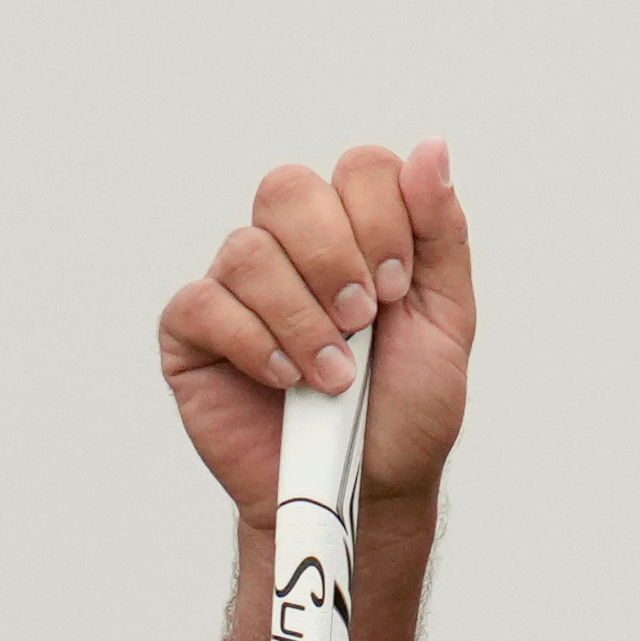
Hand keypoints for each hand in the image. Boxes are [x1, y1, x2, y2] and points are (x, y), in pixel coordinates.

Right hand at [159, 143, 474, 514]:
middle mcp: (291, 248)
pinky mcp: (193, 332)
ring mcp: (237, 287)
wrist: (366, 492)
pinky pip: (205, 304)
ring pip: (249, 250)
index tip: (399, 291)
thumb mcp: (446, 320)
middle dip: (336, 257)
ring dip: (301, 318)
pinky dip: (254, 343)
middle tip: (363, 320)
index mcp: (356, 232)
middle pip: (289, 188)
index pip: (358, 168)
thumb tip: (431, 148)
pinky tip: (284, 379)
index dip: (381, 221)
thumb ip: (439, 232)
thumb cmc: (404, 412)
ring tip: (332, 376)